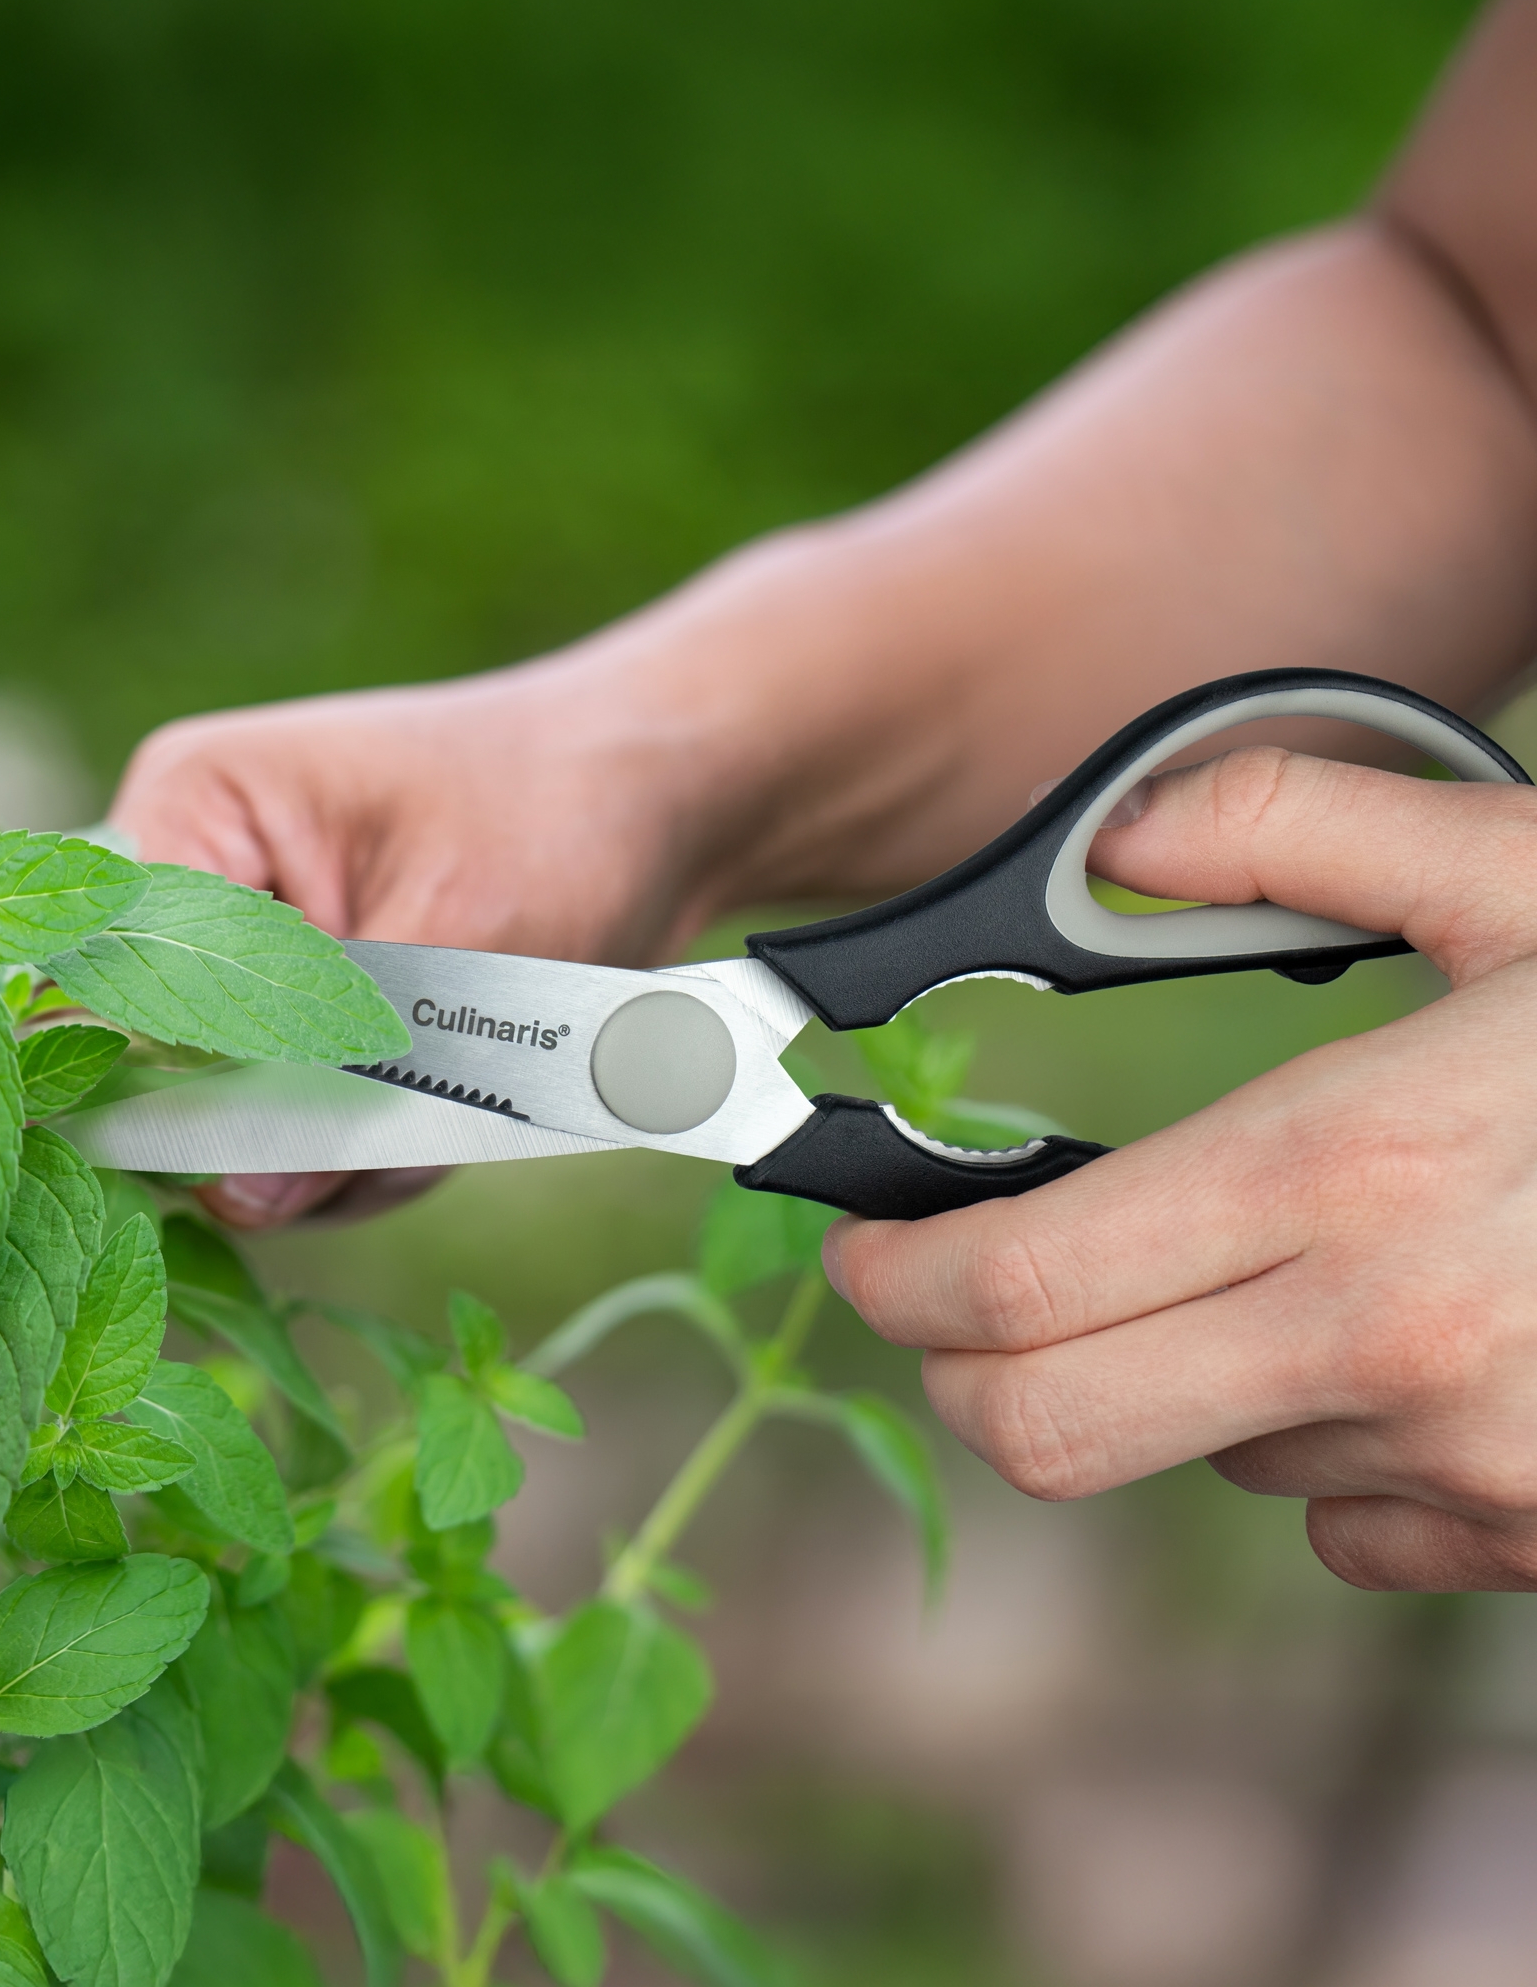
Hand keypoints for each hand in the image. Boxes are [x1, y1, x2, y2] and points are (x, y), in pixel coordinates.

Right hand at [108, 666, 720, 1225]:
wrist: (658, 806)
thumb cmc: (559, 823)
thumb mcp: (452, 945)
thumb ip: (336, 1073)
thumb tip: (238, 1199)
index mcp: (193, 810)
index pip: (100, 979)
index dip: (156, 1087)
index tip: (262, 1143)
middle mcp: (192, 889)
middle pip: (161, 1073)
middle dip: (290, 1128)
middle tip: (423, 1096)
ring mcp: (242, 965)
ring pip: (237, 1126)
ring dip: (351, 1146)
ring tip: (471, 1080)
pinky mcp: (296, 1024)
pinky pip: (297, 1133)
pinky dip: (377, 1145)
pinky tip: (461, 1096)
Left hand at [824, 745, 1536, 1590]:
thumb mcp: (1524, 873)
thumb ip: (1295, 823)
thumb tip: (1122, 834)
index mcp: (1352, 1174)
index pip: (1017, 1289)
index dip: (897, 1278)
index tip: (867, 1246)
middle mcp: (1394, 1345)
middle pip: (1049, 1430)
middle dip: (969, 1367)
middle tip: (965, 1292)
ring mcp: (1478, 1465)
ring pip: (1200, 1452)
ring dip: (1178, 1370)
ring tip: (1283, 1254)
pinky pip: (1347, 1516)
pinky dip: (1320, 1436)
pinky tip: (1405, 1337)